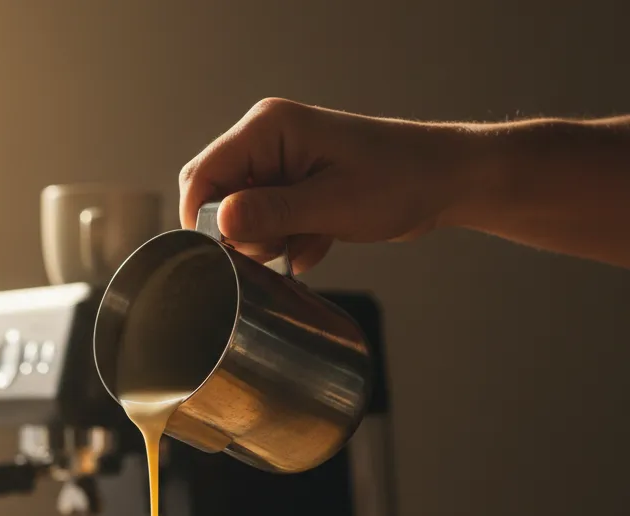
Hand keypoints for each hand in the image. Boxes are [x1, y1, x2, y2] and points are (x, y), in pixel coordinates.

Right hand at [179, 98, 465, 272]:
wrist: (444, 181)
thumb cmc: (398, 182)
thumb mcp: (332, 204)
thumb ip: (272, 213)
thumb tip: (220, 223)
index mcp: (268, 128)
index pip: (202, 175)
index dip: (204, 220)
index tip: (226, 255)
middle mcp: (266, 141)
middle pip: (215, 197)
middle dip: (238, 234)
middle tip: (277, 247)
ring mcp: (279, 164)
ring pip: (239, 217)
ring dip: (266, 242)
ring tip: (307, 241)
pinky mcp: (292, 187)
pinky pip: (265, 224)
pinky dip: (286, 243)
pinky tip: (319, 242)